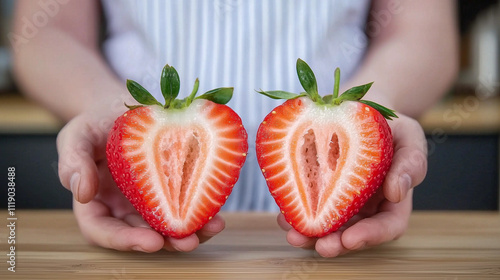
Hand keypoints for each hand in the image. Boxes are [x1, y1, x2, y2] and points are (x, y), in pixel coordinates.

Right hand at [56, 108, 224, 251]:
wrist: (117, 107)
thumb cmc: (93, 123)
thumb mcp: (76, 136)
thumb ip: (73, 162)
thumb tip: (81, 193)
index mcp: (96, 203)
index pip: (104, 231)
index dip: (126, 241)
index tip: (151, 241)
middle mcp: (123, 209)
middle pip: (143, 234)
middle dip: (167, 242)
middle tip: (189, 241)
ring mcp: (149, 200)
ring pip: (168, 224)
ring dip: (191, 230)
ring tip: (213, 227)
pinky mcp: (170, 187)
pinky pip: (185, 203)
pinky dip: (201, 208)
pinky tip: (216, 209)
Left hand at [277, 114, 426, 256]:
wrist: (362, 112)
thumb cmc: (391, 128)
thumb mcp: (409, 138)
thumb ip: (410, 164)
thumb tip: (397, 193)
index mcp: (392, 201)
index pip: (387, 227)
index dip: (370, 236)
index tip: (350, 239)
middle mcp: (366, 209)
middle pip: (352, 235)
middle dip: (336, 244)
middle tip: (320, 247)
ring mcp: (341, 203)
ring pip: (327, 227)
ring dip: (311, 235)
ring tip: (294, 235)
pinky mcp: (319, 192)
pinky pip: (308, 207)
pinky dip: (296, 213)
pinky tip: (285, 216)